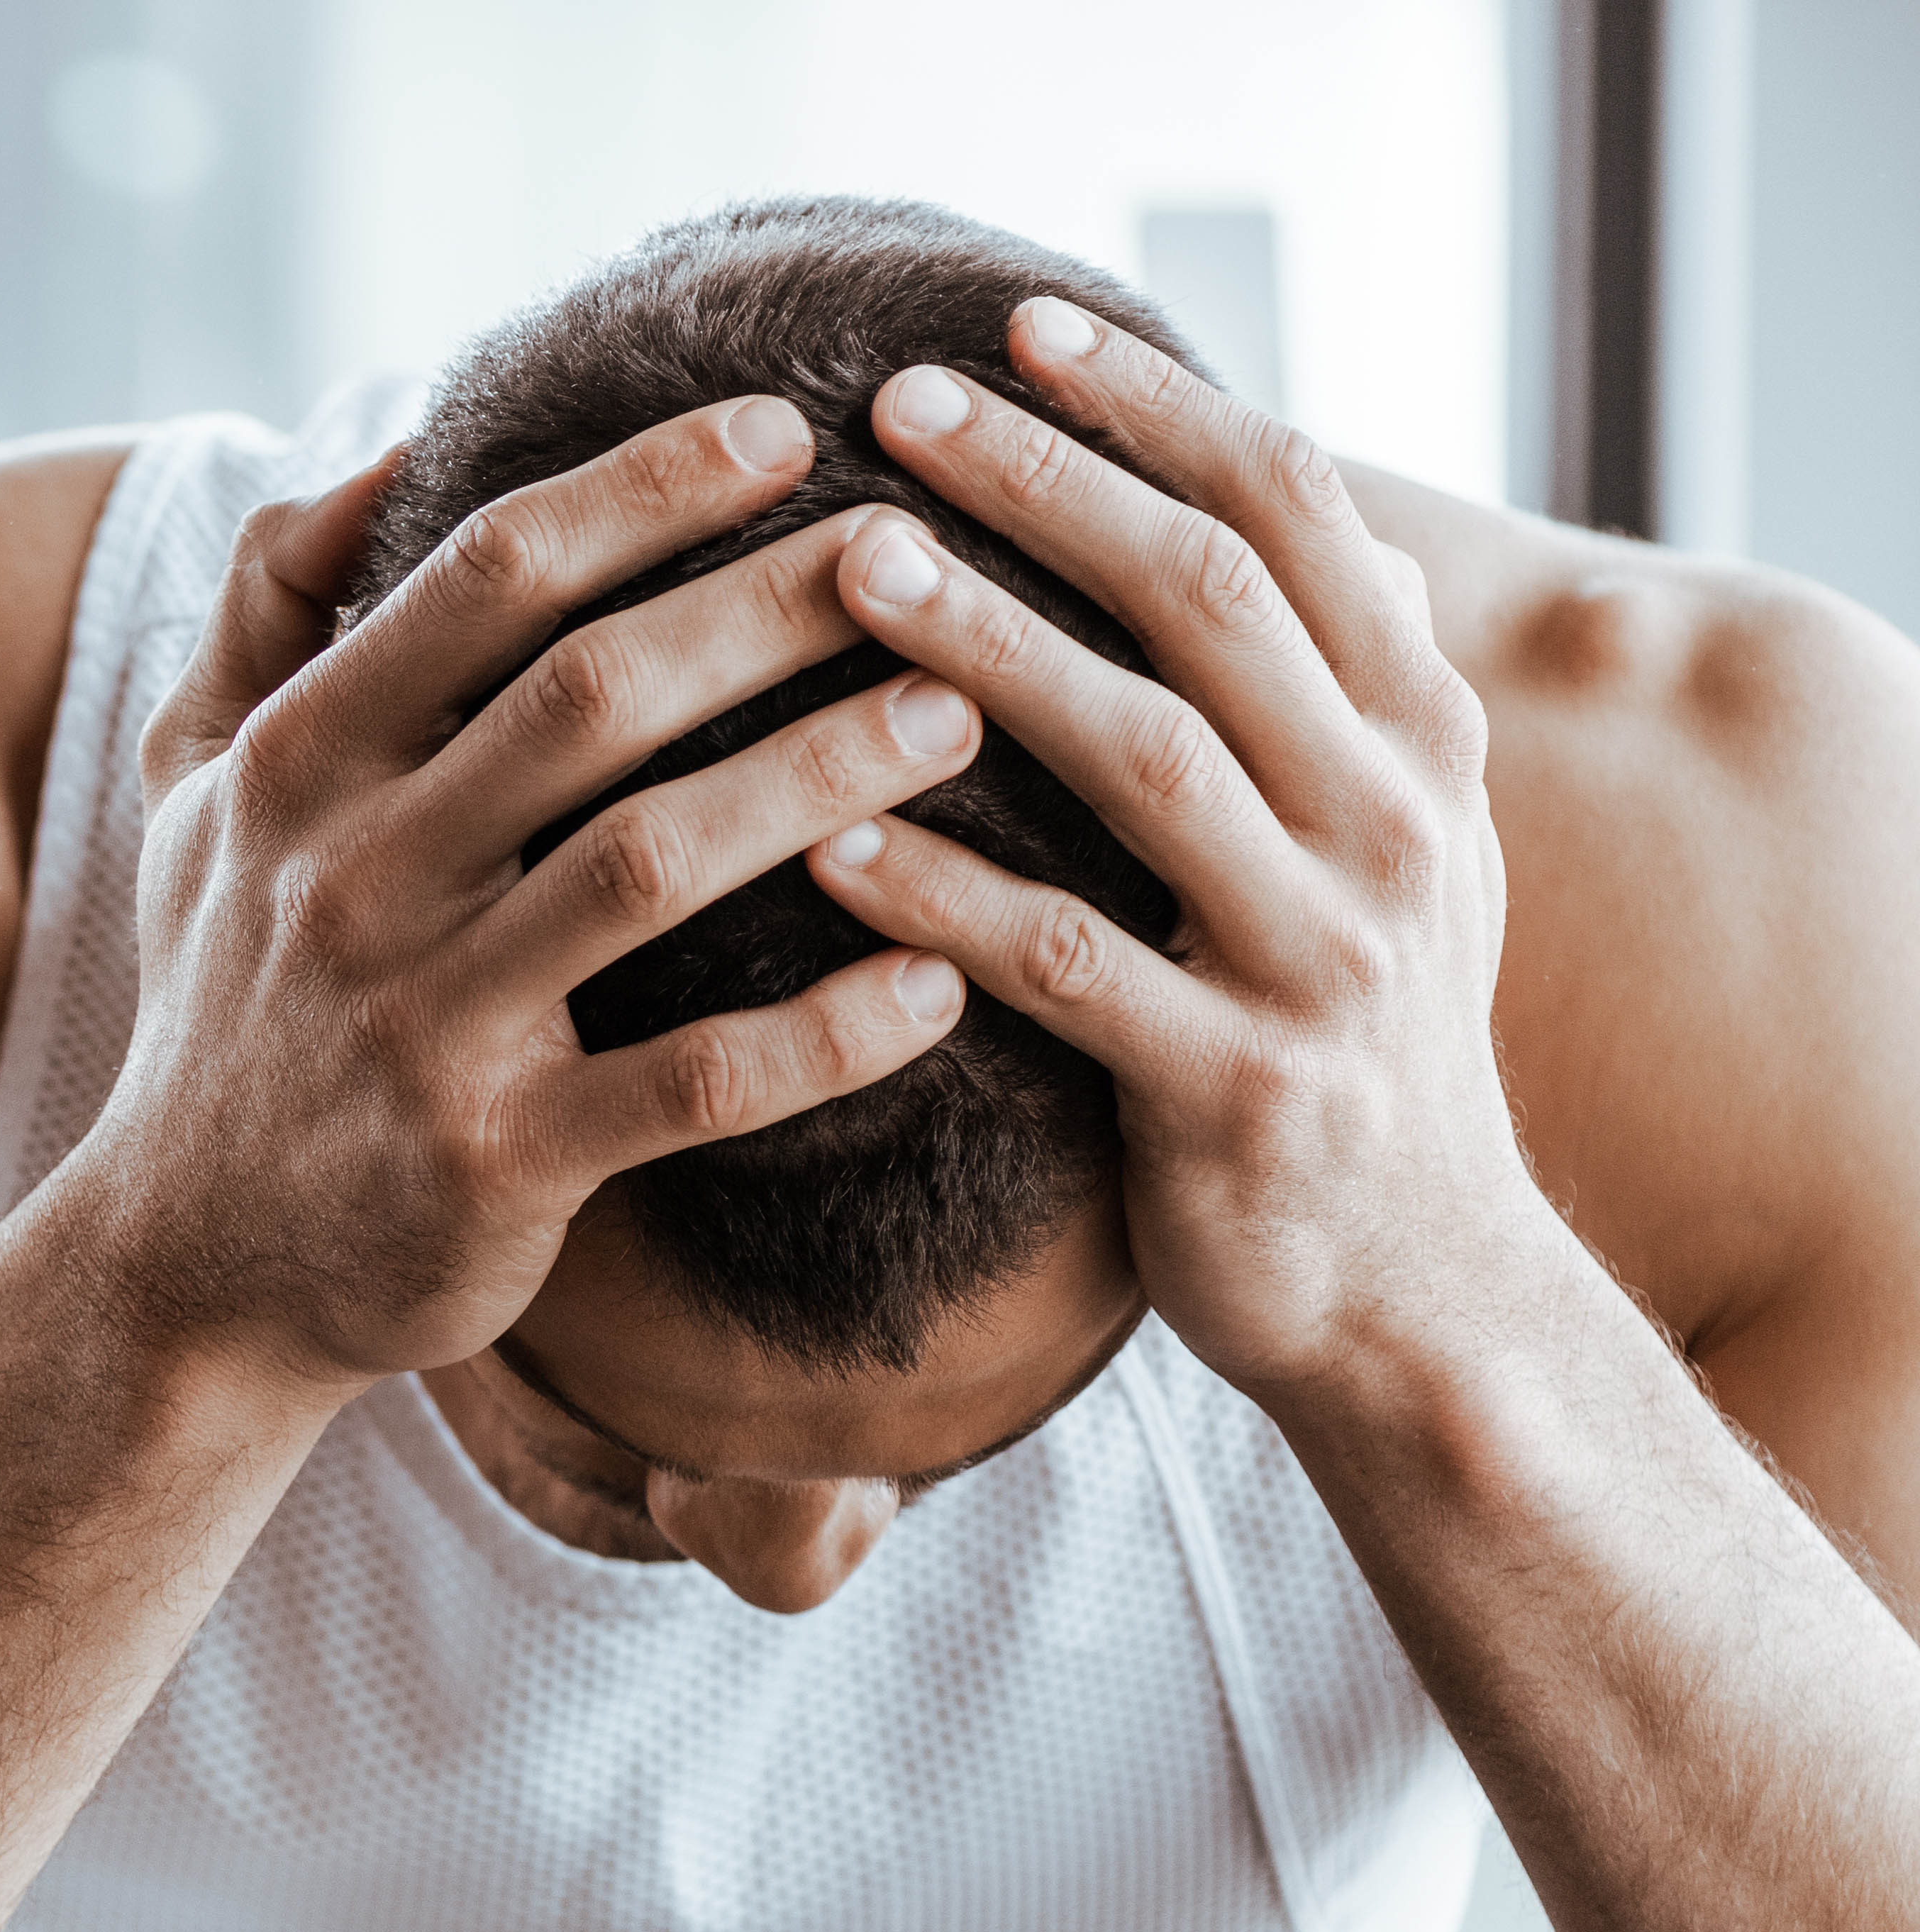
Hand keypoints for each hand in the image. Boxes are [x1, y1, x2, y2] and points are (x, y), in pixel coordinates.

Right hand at [88, 399, 979, 1390]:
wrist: (189, 1266)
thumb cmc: (230, 1000)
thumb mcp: (188, 797)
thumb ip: (260, 613)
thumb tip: (385, 447)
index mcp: (295, 768)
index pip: (485, 582)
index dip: (644, 490)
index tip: (790, 428)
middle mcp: (352, 881)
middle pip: (592, 698)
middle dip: (772, 608)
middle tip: (927, 554)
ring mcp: (423, 1028)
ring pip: (652, 866)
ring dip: (822, 779)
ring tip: (962, 718)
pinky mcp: (494, 1165)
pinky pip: (690, 1085)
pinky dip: (822, 1035)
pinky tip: (937, 983)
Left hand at [809, 302, 1543, 1403]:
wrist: (1418, 1290)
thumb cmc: (1337, 1039)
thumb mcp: (1369, 840)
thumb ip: (1308, 690)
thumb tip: (1220, 500)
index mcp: (1417, 738)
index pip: (1292, 515)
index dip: (1157, 410)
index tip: (1016, 327)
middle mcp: (1390, 822)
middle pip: (1210, 602)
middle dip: (1054, 489)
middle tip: (897, 409)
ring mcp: (1322, 959)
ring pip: (1145, 758)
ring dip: (988, 650)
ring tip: (843, 569)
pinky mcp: (1237, 1093)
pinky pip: (1069, 969)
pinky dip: (945, 897)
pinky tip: (826, 844)